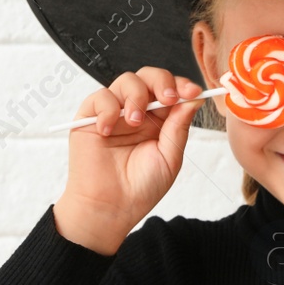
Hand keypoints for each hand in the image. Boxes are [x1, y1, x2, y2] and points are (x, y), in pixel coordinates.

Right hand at [53, 68, 206, 255]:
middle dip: (162, 82)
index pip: (171, 90)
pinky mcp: (90, 117)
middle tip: (168, 98)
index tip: (193, 91)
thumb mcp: (169, 157)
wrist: (111, 207)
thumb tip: (193, 99)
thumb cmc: (140, 188)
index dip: (182, 85)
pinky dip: (107, 109)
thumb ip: (179, 126)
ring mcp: (114, 113)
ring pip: (127, 81)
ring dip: (136, 96)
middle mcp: (137, 112)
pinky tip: (108, 131)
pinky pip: (100, 97)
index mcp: (158, 120)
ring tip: (134, 122)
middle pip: (149, 77)